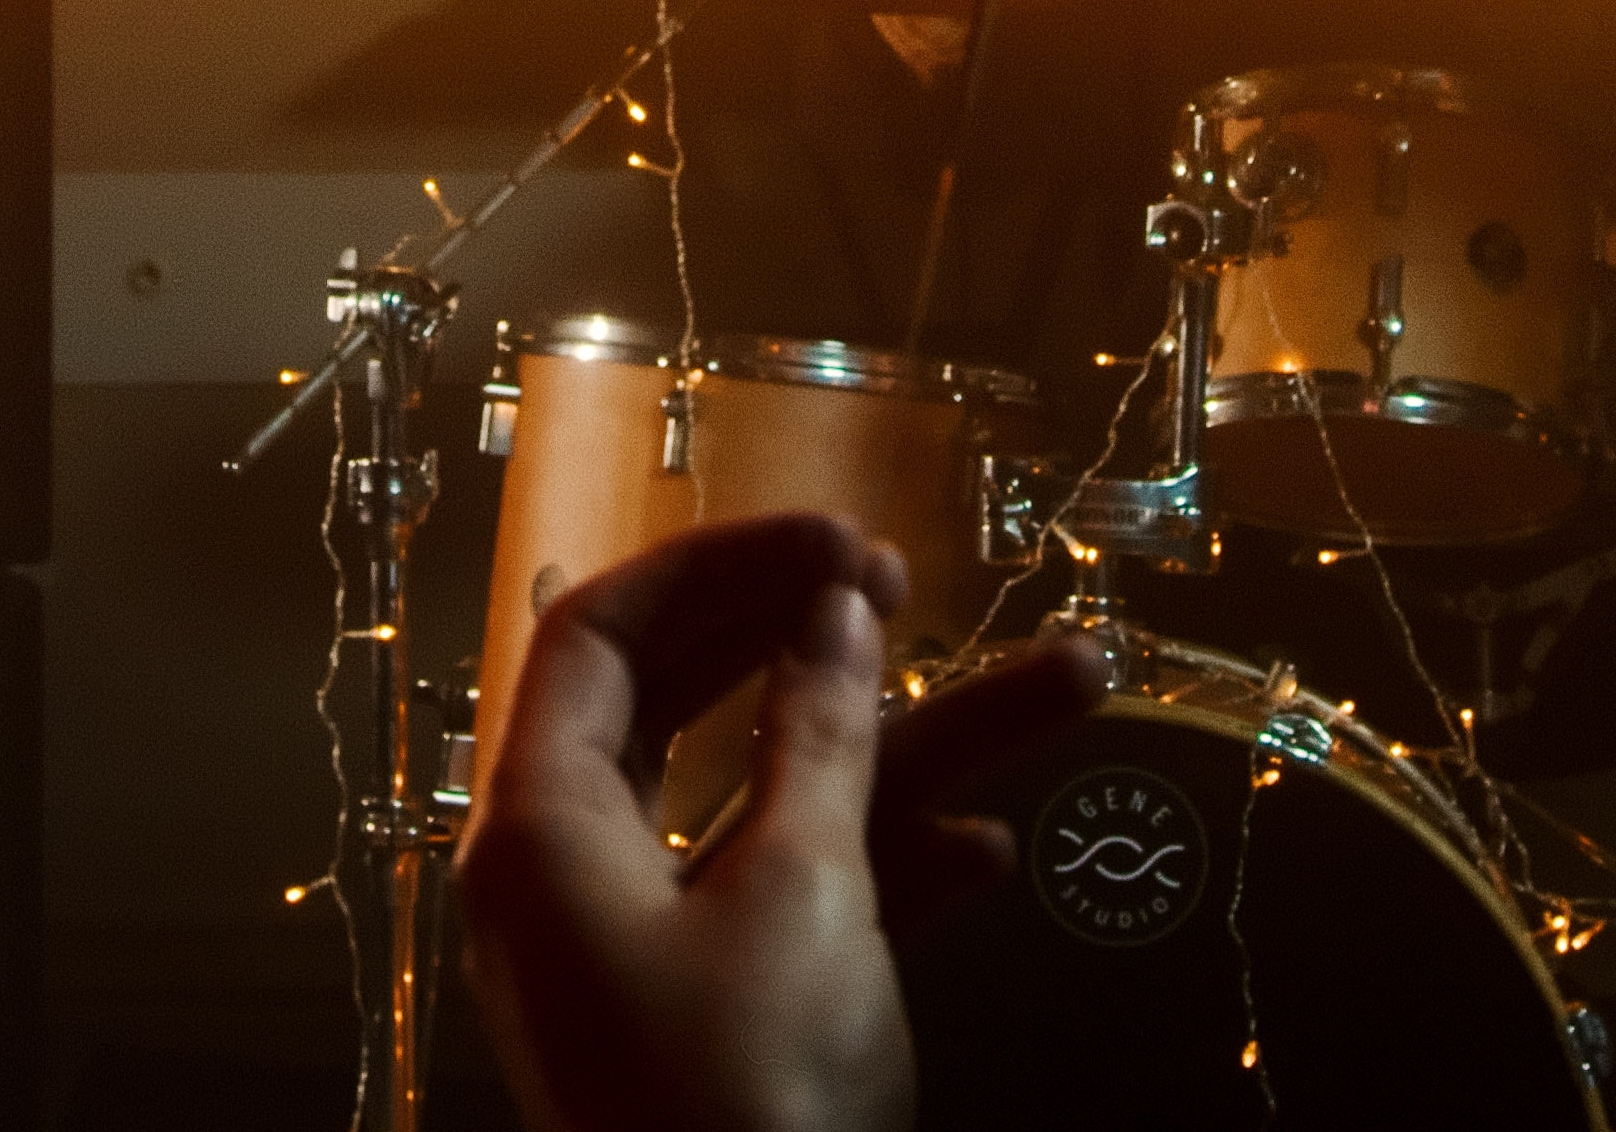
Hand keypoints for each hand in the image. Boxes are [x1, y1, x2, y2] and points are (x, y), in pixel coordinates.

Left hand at [453, 514, 1109, 1131]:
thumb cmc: (748, 1100)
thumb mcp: (801, 894)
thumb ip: (817, 736)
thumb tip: (832, 612)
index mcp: (542, 830)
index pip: (600, 634)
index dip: (721, 565)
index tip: (841, 539)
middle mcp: (576, 877)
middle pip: (687, 705)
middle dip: (812, 638)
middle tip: (907, 582)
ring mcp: (651, 951)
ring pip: (778, 806)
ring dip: (914, 748)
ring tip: (1074, 676)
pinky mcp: (719, 1018)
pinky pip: (799, 902)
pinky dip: (893, 866)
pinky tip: (993, 848)